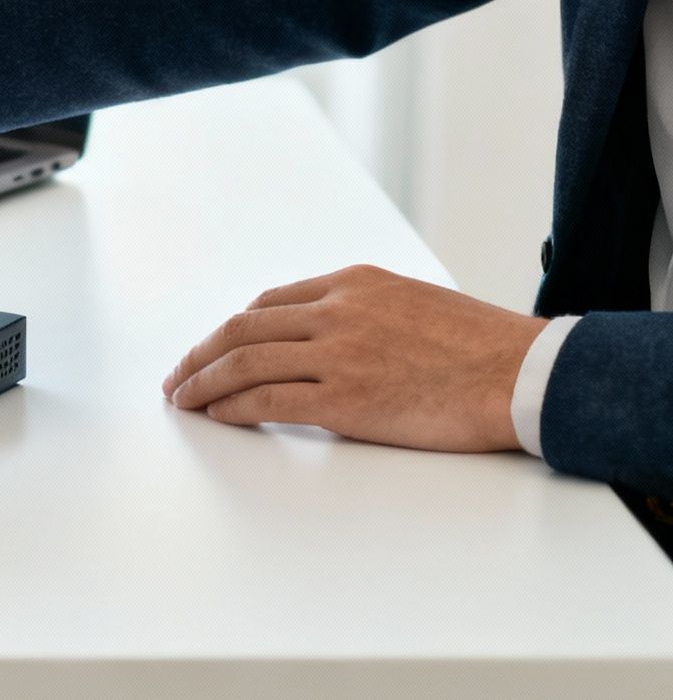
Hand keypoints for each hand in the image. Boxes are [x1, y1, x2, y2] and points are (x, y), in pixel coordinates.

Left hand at [161, 265, 545, 452]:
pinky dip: (232, 408)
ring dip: (202, 382)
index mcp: (354, 283)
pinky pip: (266, 402)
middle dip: (199, 353)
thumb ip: (366, 313)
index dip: (233, 328)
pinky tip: (217, 416)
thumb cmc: (483, 348)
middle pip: (242, 328)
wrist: (524, 375)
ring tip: (181, 400)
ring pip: (243, 362)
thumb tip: (328, 340)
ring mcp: (337, 354)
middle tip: (176, 376)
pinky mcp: (343, 399)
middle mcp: (336, 311)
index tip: (215, 347)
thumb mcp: (415, 303)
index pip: (270, 302)